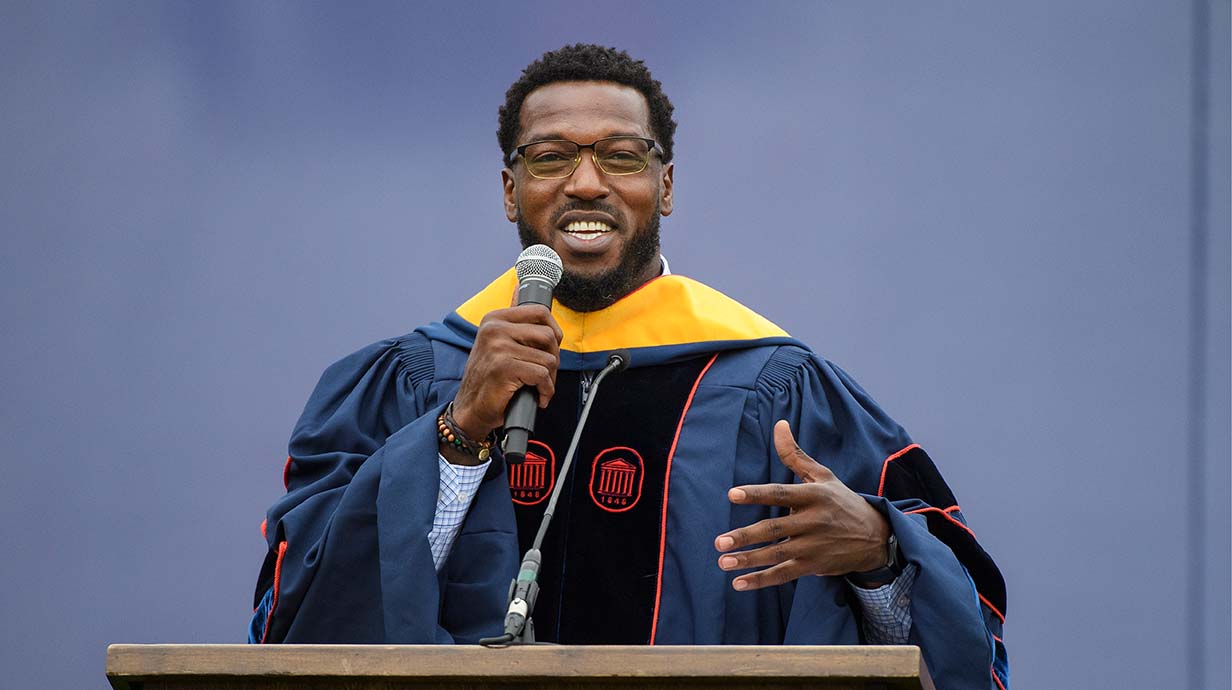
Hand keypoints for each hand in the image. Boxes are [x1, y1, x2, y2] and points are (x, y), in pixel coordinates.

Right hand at [451, 304, 562, 442]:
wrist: (470, 409)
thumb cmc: (488, 379)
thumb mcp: (496, 342)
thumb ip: (511, 319)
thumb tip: (520, 288)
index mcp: (494, 319)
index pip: (540, 312)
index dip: (554, 332)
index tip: (550, 348)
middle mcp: (494, 329)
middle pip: (548, 336)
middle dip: (554, 358)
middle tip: (545, 374)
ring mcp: (498, 347)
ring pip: (548, 359)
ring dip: (550, 379)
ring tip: (538, 387)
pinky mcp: (504, 367)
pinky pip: (542, 375)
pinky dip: (545, 390)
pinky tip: (537, 396)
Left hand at [714, 420, 890, 590]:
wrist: (876, 536)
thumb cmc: (842, 501)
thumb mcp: (823, 476)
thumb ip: (795, 455)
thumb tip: (779, 424)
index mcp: (814, 495)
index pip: (780, 493)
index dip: (756, 493)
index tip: (732, 494)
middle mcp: (813, 521)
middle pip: (774, 529)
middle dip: (745, 536)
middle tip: (719, 541)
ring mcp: (814, 546)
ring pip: (776, 554)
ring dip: (748, 560)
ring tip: (723, 561)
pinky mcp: (814, 565)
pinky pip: (784, 573)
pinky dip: (762, 580)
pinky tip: (739, 583)